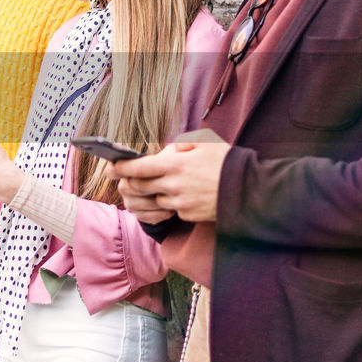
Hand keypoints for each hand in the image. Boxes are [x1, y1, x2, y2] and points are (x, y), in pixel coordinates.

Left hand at [107, 129, 229, 223]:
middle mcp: (174, 185)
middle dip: (129, 183)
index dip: (121, 168)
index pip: (139, 167)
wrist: (251, 191)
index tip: (110, 166)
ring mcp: (180, 203)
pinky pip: (170, 210)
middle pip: (140, 187)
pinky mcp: (188, 215)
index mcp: (176, 164)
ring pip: (154, 200)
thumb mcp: (205, 145)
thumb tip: (166, 152)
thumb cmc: (228, 163)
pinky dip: (168, 204)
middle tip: (124, 179)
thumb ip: (181, 147)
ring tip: (151, 189)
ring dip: (149, 195)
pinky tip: (177, 198)